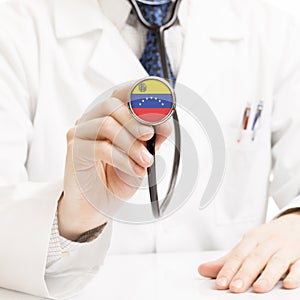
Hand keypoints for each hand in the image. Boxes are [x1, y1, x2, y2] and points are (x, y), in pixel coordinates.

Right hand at [58, 85, 171, 239]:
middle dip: (136, 121)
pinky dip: (123, 159)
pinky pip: (101, 147)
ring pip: (106, 124)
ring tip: (145, 161)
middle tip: (150, 137)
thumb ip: (151, 139)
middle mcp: (92, 121)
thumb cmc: (117, 178)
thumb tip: (164, 123)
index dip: (139, 90)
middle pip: (112, 105)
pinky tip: (135, 170)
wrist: (97, 206)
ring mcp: (80, 134)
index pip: (121, 94)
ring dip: (131, 143)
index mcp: (108, 117)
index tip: (159, 95)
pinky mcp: (75, 151)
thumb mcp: (141, 156)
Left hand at [198, 212, 299, 292]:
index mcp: (252, 239)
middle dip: (245, 273)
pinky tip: (288, 284)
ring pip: (276, 261)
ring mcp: (285, 248)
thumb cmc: (267, 238)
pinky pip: (299, 265)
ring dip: (268, 275)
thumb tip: (203, 270)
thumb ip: (227, 260)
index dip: (228, 269)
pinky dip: (294, 274)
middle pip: (255, 258)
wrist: (294, 223)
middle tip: (235, 288)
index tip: (220, 283)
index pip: (238, 255)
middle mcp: (268, 242)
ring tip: (258, 289)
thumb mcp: (247, 245)